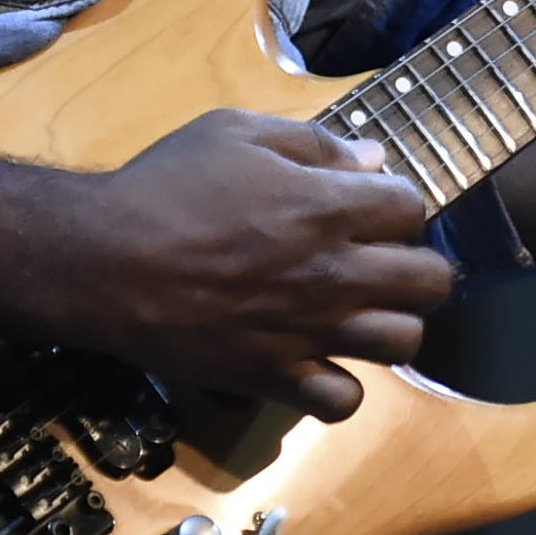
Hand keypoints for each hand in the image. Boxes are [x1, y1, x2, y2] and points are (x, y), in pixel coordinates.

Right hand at [48, 108, 457, 421]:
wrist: (104, 261)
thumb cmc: (166, 186)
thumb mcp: (235, 132)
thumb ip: (313, 143)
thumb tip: (373, 159)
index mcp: (328, 206)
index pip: (412, 206)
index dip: (394, 203)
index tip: (366, 206)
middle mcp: (334, 272)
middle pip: (431, 281)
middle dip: (413, 264)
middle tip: (375, 260)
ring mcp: (310, 331)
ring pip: (403, 343)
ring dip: (389, 324)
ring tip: (357, 312)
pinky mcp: (275, 377)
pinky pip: (343, 402)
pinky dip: (339, 385)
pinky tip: (319, 360)